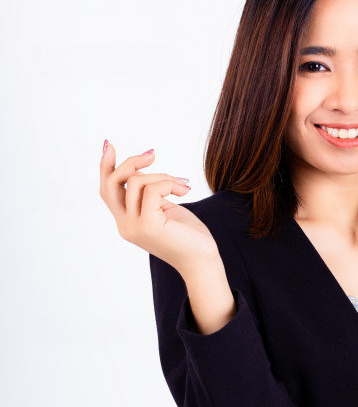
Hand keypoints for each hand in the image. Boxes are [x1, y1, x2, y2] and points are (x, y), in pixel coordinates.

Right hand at [99, 142, 221, 277]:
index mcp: (126, 221)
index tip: (109, 145)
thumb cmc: (188, 234)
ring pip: (135, 182)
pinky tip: (185, 191)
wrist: (202, 260)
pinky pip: (152, 189)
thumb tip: (141, 164)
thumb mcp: (163, 207)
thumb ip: (148, 192)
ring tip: (181, 185)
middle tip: (152, 154)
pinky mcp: (148, 226)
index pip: (106, 191)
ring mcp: (134, 227)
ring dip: (161, 175)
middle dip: (129, 162)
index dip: (105, 167)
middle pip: (111, 184)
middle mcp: (125, 226)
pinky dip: (169, 183)